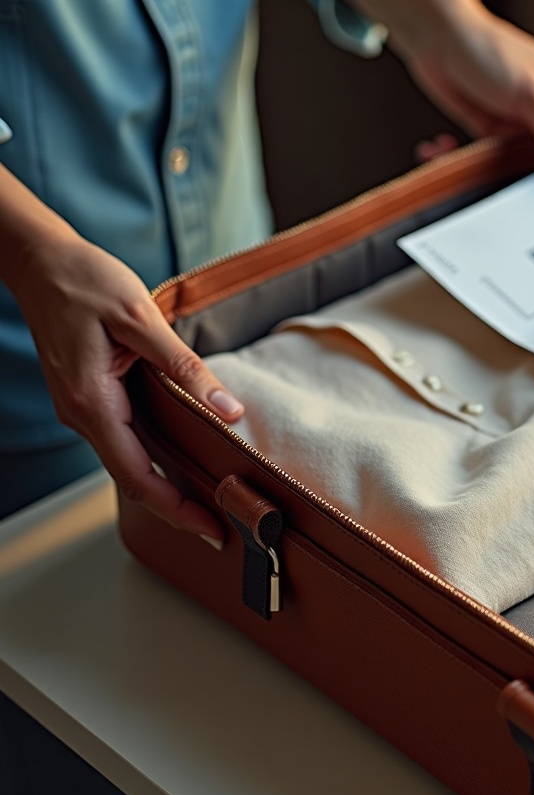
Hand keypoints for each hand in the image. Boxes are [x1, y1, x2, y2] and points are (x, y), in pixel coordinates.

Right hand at [11, 234, 243, 542]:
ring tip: (211, 499)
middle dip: (175, 507)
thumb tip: (227, 410)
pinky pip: (123, 438)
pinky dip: (153, 457)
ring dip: (165, 485)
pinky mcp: (89, 395)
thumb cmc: (84, 281)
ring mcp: (82, 406)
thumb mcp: (141, 318)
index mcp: (92, 401)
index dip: (175, 508)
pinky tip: (182, 459)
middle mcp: (82, 412)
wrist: (40, 260)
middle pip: (132, 478)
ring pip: (127, 460)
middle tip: (221, 528)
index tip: (210, 530)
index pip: (136, 475)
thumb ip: (185, 368)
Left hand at [375, 3, 533, 193]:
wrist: (436, 39)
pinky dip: (478, 163)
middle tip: (517, 182)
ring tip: (482, 161)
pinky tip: (457, 151)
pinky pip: (497, 160)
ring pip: (525, 165)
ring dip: (501, 170)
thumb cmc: (487, 50)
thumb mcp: (533, 97)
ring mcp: (525, 122)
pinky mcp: (497, 131)